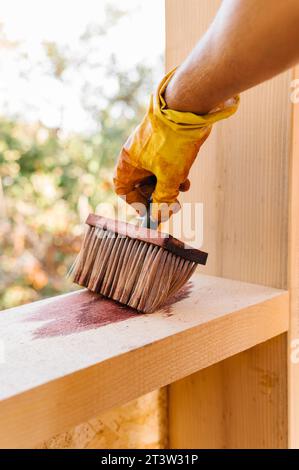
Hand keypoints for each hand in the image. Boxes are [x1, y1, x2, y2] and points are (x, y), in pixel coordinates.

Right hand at [113, 69, 238, 221]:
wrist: (188, 108)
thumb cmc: (172, 143)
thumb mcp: (169, 177)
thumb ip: (163, 199)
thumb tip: (160, 217)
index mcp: (129, 162)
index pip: (123, 189)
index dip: (135, 203)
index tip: (151, 211)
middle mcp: (136, 155)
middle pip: (142, 184)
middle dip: (157, 196)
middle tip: (171, 205)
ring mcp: (150, 148)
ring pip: (156, 175)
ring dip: (169, 186)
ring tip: (183, 188)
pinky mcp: (164, 144)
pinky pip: (166, 165)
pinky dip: (175, 174)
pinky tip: (186, 178)